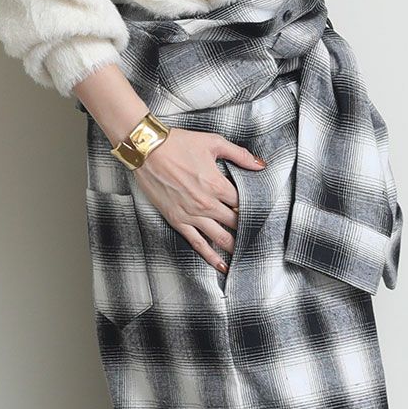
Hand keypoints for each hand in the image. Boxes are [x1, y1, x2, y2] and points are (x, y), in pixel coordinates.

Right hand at [132, 128, 264, 273]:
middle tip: (258, 236)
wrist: (146, 149)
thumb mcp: (213, 143)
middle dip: (248, 229)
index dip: (254, 208)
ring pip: (220, 238)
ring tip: (246, 255)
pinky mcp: (177, 221)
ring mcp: (191, 215)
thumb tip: (260, 165)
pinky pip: (197, 243)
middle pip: (235, 223)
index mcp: (217, 185)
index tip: (261, 213)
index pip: (244, 204)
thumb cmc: (178, 143)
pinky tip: (221, 265)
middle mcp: (206, 204)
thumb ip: (239, 155)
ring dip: (234, 247)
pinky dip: (211, 256)